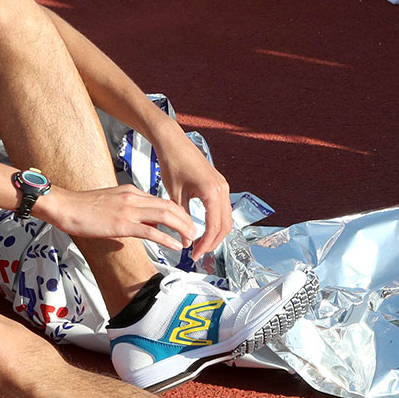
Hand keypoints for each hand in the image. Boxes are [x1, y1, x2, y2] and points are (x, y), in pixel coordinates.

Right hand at [50, 184, 195, 250]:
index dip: (178, 213)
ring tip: (189, 239)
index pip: (162, 201)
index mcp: (131, 191)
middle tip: (193, 233)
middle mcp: (133, 197)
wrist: (65, 206)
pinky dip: (166, 238)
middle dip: (186, 220)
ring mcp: (127, 210)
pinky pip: (149, 231)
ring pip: (164, 215)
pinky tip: (174, 245)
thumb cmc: (84, 207)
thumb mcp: (113, 202)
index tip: (185, 224)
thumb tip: (149, 225)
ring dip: (181, 228)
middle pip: (169, 206)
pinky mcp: (121, 224)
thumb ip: (132, 211)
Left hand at [155, 130, 232, 259]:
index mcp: (213, 192)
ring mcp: (223, 186)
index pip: (214, 227)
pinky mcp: (218, 184)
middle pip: (225, 225)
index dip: (205, 244)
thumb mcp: (175, 194)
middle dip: (213, 242)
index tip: (195, 255)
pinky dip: (215, 222)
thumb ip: (182, 217)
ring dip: (215, 233)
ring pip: (226, 218)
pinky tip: (202, 229)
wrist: (173, 142)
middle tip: (198, 254)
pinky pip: (221, 209)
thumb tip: (187, 238)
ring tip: (200, 245)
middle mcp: (223, 190)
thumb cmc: (172, 163)